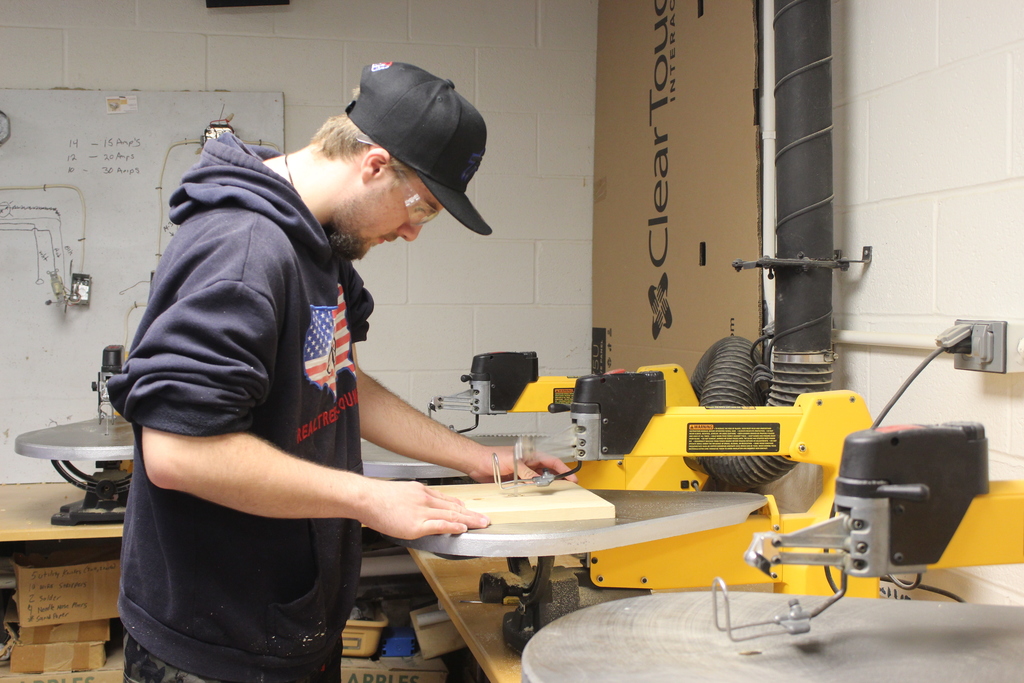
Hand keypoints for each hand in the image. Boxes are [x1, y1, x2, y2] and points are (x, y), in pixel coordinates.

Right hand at [358, 478, 489, 539]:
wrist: (365, 497)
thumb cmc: (376, 497)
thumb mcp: (400, 492)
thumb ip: (412, 499)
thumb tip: (416, 509)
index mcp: (421, 492)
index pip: (446, 499)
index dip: (461, 507)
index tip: (469, 510)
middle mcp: (425, 499)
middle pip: (453, 507)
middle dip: (471, 514)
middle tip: (485, 519)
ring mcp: (422, 511)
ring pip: (451, 516)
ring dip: (469, 521)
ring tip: (482, 524)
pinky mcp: (416, 524)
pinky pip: (439, 525)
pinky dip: (453, 527)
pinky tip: (462, 529)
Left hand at [470, 445, 578, 483]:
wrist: (476, 462)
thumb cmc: (491, 456)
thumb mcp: (514, 464)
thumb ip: (527, 473)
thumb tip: (538, 481)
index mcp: (530, 455)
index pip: (552, 461)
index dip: (563, 469)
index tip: (572, 477)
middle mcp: (527, 463)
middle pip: (547, 472)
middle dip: (556, 479)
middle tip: (566, 488)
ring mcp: (521, 472)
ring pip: (537, 480)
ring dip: (543, 486)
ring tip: (553, 493)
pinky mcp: (514, 479)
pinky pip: (527, 486)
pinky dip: (532, 490)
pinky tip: (535, 495)